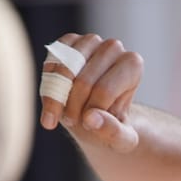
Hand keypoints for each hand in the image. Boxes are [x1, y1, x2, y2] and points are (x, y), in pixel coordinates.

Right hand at [39, 33, 144, 151]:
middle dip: (74, 109)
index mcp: (132, 64)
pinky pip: (50, 65)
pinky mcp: (67, 42)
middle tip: (75, 122)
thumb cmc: (112, 127)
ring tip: (64, 115)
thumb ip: (112, 132)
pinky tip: (54, 103)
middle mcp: (113, 47)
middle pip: (83, 82)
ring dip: (58, 100)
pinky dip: (48, 88)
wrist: (96, 117)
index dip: (91, 114)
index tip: (90, 126)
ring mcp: (89, 41)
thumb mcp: (121, 139)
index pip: (103, 91)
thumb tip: (90, 119)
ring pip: (64, 72)